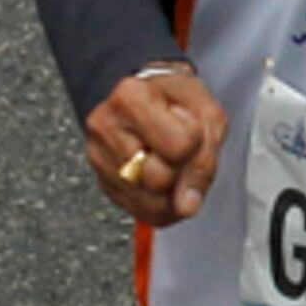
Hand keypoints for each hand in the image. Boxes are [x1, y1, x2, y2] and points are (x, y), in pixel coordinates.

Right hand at [85, 64, 228, 226]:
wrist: (148, 95)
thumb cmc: (175, 98)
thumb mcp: (206, 112)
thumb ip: (205, 158)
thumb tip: (187, 204)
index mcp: (131, 97)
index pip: (179, 146)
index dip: (195, 141)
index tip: (185, 123)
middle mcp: (106, 128)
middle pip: (158, 179)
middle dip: (180, 170)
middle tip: (178, 148)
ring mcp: (98, 157)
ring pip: (148, 203)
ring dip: (172, 193)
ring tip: (172, 164)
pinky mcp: (101, 182)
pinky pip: (140, 211)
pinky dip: (161, 204)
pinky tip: (165, 182)